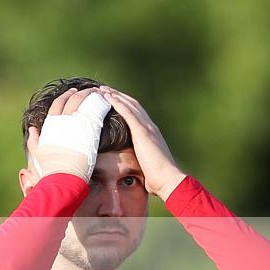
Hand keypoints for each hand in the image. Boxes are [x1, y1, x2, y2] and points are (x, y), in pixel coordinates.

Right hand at [27, 88, 110, 181]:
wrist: (64, 175)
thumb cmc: (50, 167)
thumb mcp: (38, 152)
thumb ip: (33, 140)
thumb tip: (32, 128)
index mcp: (51, 124)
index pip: (58, 103)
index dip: (65, 95)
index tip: (72, 91)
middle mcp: (63, 120)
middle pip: (73, 99)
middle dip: (81, 92)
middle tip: (88, 90)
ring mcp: (77, 124)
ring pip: (85, 102)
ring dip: (92, 94)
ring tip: (98, 92)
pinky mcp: (89, 130)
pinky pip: (96, 111)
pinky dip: (100, 104)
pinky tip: (104, 102)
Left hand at [99, 86, 185, 200]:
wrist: (167, 180)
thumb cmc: (157, 178)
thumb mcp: (145, 164)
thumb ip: (138, 159)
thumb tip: (130, 166)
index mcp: (151, 133)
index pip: (136, 113)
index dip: (124, 104)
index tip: (112, 99)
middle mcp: (150, 127)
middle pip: (132, 105)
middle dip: (118, 96)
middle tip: (104, 89)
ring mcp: (148, 128)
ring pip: (130, 105)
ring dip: (115, 96)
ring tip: (102, 89)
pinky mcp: (143, 132)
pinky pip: (128, 113)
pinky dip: (118, 103)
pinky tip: (108, 97)